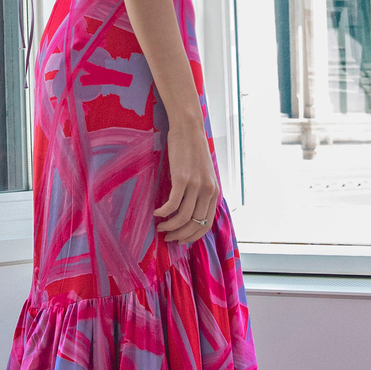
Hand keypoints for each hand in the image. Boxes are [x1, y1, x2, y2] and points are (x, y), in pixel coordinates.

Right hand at [155, 116, 219, 243]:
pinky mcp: (182, 179)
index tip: (181, 240)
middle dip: (180, 235)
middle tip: (168, 238)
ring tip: (160, 227)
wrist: (189, 129)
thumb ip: (201, 192)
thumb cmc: (193, 151)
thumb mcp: (204, 175)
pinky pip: (172, 204)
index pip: (207, 223)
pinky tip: (156, 212)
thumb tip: (190, 212)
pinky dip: (163, 212)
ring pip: (183, 217)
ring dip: (170, 226)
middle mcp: (207, 191)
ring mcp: (195, 185)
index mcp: (214, 192)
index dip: (193, 235)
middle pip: (195, 223)